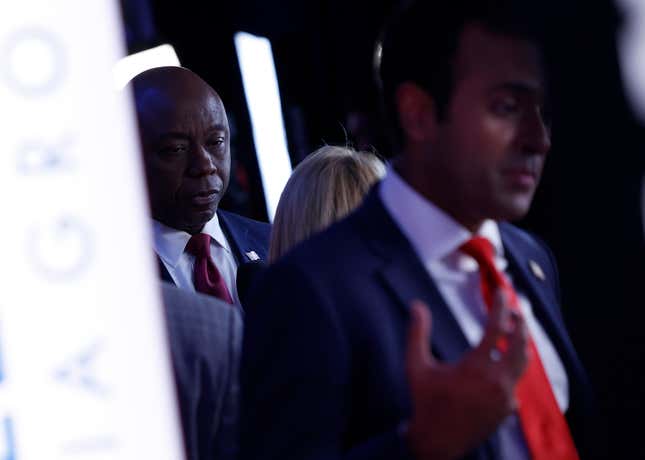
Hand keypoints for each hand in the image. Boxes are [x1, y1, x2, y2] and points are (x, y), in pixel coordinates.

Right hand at [405, 291, 528, 459]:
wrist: (437, 442)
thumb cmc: (425, 401)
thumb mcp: (415, 366)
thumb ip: (417, 333)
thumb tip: (416, 304)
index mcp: (476, 367)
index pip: (496, 329)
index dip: (500, 307)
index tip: (502, 292)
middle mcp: (497, 382)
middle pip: (521, 345)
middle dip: (520, 323)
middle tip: (515, 310)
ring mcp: (505, 397)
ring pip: (523, 364)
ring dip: (521, 344)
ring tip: (515, 331)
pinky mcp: (508, 409)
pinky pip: (515, 382)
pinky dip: (511, 367)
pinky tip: (502, 363)